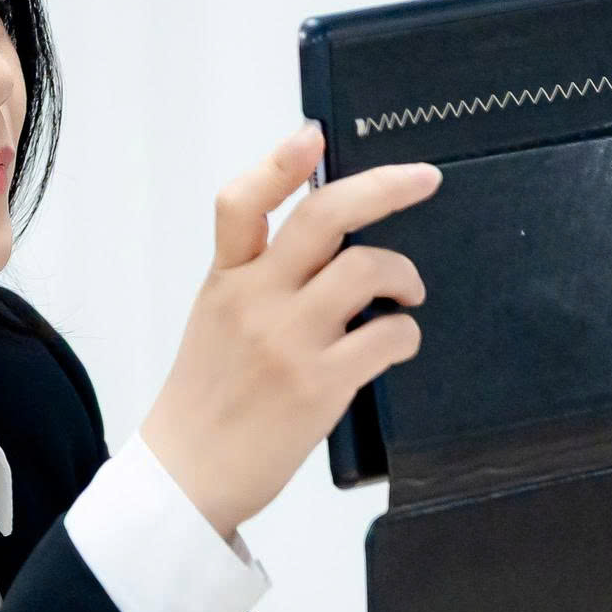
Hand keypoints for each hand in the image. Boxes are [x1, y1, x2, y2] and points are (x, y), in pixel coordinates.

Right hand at [142, 124, 439, 536]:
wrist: (187, 475)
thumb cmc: (206, 398)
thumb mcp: (215, 320)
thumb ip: (259, 277)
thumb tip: (331, 241)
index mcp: (225, 280)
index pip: (241, 203)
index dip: (281, 164)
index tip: (314, 136)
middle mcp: (254, 300)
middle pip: (324, 217)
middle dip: (385, 187)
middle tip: (425, 179)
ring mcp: (287, 342)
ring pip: (367, 270)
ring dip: (403, 277)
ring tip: (406, 295)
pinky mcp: (319, 385)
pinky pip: (388, 337)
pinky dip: (404, 334)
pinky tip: (394, 344)